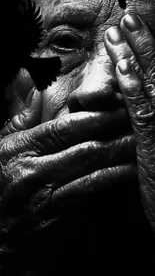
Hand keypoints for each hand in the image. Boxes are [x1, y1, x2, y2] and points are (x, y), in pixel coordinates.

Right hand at [0, 68, 132, 243]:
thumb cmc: (0, 183)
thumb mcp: (1, 147)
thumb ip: (21, 117)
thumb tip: (33, 86)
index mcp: (21, 149)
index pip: (63, 129)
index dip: (94, 117)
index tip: (115, 108)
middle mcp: (34, 171)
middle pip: (84, 148)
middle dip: (115, 134)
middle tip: (136, 124)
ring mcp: (47, 195)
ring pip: (92, 171)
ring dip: (119, 157)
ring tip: (139, 145)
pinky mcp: (58, 217)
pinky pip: (90, 195)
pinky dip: (112, 181)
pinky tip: (128, 172)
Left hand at [104, 12, 154, 232]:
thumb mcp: (152, 145)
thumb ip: (147, 120)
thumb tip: (137, 99)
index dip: (151, 52)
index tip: (134, 32)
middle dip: (145, 42)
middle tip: (128, 17)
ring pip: (152, 84)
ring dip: (135, 55)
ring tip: (119, 30)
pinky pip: (144, 112)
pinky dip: (134, 88)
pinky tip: (122, 69)